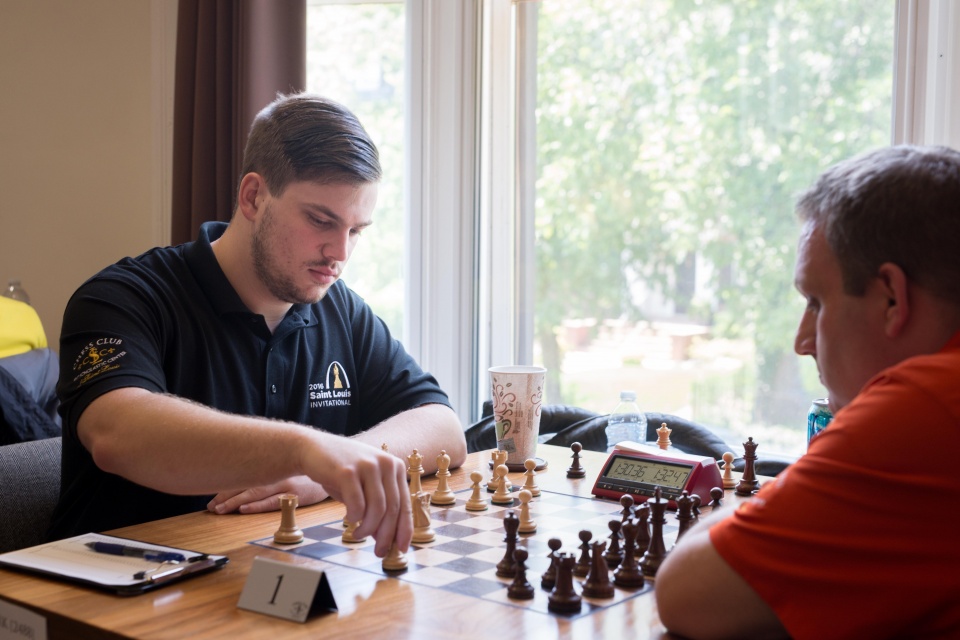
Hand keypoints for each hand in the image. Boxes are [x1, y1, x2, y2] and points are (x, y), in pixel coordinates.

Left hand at [207, 476, 328, 513]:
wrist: (340, 470)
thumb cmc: (312, 472)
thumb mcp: (291, 469)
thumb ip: (273, 474)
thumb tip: (248, 483)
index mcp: (274, 468)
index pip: (244, 477)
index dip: (227, 488)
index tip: (213, 499)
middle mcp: (277, 474)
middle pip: (246, 486)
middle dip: (226, 497)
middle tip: (211, 507)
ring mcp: (286, 485)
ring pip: (255, 493)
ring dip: (235, 502)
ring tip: (220, 510)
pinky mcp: (297, 495)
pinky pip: (273, 502)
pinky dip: (256, 505)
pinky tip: (243, 509)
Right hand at [302, 437, 411, 557]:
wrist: (313, 450)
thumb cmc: (342, 473)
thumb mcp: (365, 488)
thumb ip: (377, 509)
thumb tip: (385, 538)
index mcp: (395, 467)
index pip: (405, 504)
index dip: (404, 530)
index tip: (401, 549)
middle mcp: (386, 463)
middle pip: (393, 509)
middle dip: (386, 535)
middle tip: (379, 552)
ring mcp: (367, 466)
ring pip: (377, 509)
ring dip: (368, 529)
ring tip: (358, 535)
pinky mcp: (348, 471)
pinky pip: (357, 504)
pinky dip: (355, 517)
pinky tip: (349, 520)